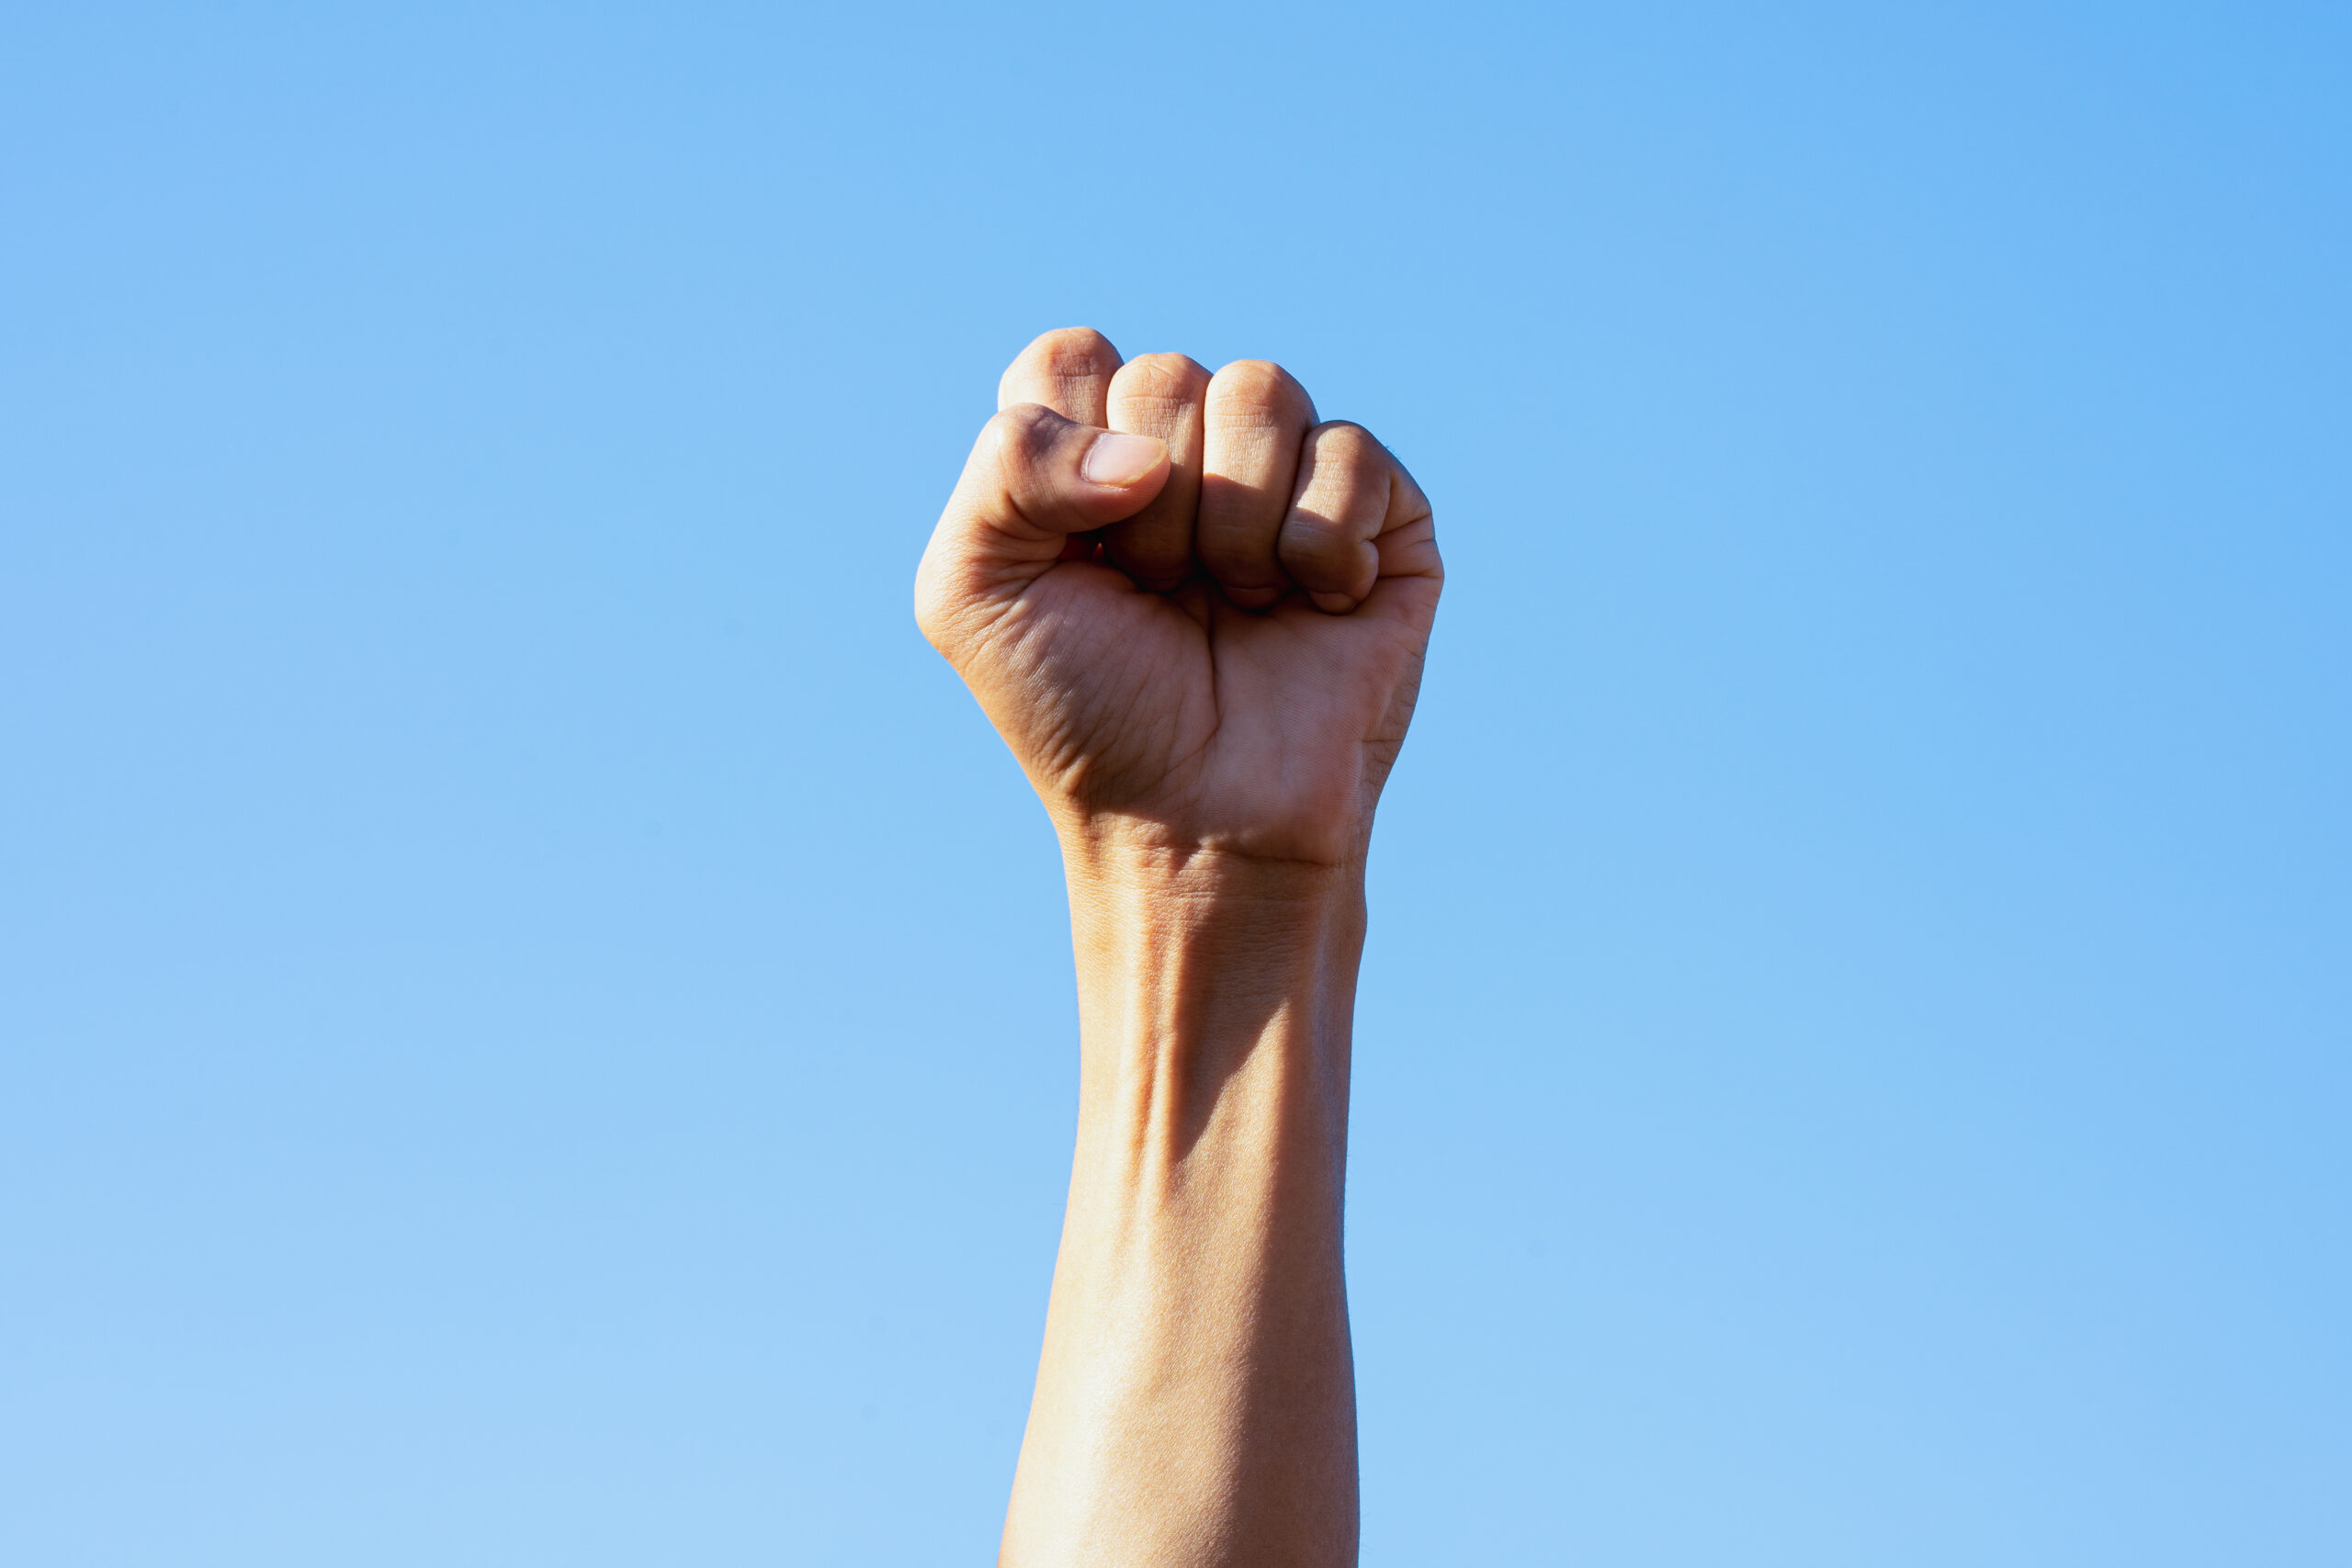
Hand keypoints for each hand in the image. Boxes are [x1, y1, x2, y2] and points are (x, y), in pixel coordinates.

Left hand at [915, 328, 1441, 869]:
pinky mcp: (1382, 517)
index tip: (1073, 548)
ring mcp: (1287, 479)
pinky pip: (1350, 452)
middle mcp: (1189, 453)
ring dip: (1234, 522)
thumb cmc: (1083, 715)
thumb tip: (1143, 453)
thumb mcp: (972, 592)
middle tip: (1157, 596)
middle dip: (1150, 509)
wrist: (1199, 825)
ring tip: (1234, 604)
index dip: (1066, 444)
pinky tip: (1312, 608)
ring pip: (1263, 390)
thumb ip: (1005, 468)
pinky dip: (1317, 544)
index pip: (1072, 358)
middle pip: (1166, 376)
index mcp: (1086, 454)